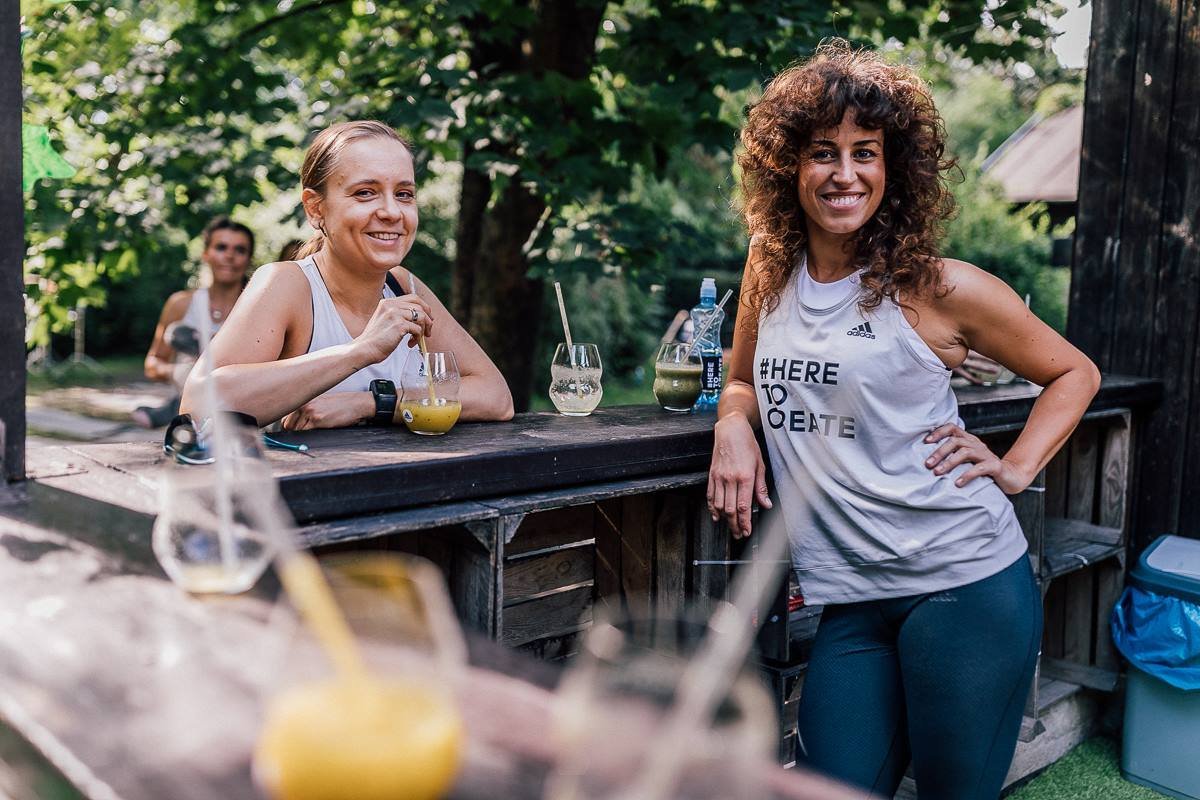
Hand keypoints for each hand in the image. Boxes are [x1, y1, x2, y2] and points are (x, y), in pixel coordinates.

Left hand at [282, 392, 372, 430]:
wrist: (356, 404)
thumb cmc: (341, 405)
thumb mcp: (321, 403)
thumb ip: (306, 411)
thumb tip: (294, 425)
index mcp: (303, 400)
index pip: (286, 418)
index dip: (289, 427)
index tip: (294, 432)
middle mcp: (304, 404)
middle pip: (288, 426)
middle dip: (294, 432)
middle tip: (306, 433)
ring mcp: (309, 411)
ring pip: (296, 430)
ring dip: (303, 435)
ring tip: (316, 430)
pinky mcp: (317, 420)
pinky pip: (305, 433)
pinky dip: (308, 436)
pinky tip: (319, 431)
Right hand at [353, 293, 434, 365]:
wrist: (365, 349)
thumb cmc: (375, 339)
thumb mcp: (385, 320)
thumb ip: (398, 314)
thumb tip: (419, 317)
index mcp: (387, 302)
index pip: (413, 298)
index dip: (424, 307)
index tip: (428, 318)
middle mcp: (391, 305)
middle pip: (420, 307)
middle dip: (428, 320)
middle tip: (428, 331)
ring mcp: (395, 314)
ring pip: (421, 317)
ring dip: (423, 330)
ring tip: (416, 339)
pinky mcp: (399, 325)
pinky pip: (417, 329)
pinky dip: (417, 338)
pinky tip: (410, 344)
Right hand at [707, 412, 772, 538]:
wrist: (730, 430)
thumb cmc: (747, 445)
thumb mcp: (760, 464)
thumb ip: (761, 487)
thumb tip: (766, 504)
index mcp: (745, 477)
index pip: (744, 506)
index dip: (745, 522)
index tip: (747, 531)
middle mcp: (730, 479)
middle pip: (731, 509)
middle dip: (735, 525)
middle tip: (738, 534)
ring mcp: (719, 477)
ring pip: (719, 505)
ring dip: (725, 519)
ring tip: (730, 527)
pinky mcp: (712, 475)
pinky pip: (710, 495)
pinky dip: (712, 508)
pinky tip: (716, 515)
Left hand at [924, 423, 1031, 493]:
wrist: (1010, 477)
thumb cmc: (983, 470)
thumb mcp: (966, 461)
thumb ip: (951, 457)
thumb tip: (927, 461)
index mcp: (968, 440)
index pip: (952, 428)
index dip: (938, 432)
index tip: (925, 442)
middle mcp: (976, 444)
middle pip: (955, 441)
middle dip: (939, 452)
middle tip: (928, 464)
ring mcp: (986, 454)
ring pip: (965, 452)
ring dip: (949, 463)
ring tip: (937, 473)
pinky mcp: (995, 466)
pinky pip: (979, 468)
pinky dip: (967, 475)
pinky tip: (957, 483)